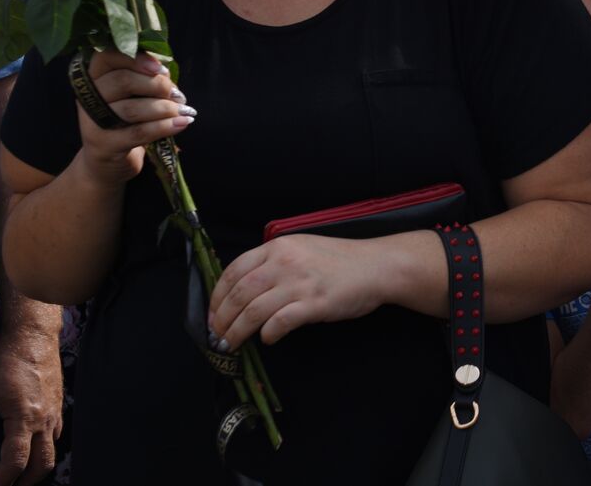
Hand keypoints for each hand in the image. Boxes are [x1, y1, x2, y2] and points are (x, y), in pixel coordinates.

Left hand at [0, 330, 62, 485]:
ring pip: (52, 451)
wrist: (34, 337)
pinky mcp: (59, 405)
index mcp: (24, 417)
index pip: (15, 461)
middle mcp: (45, 419)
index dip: (2, 482)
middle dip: (26, 483)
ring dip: (37, 467)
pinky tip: (33, 447)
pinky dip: (44, 448)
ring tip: (21, 475)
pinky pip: (56, 435)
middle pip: (42, 464)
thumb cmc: (8, 360)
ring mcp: (55, 412)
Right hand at [75, 51, 190, 187]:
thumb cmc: (126, 121)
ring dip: (164, 108)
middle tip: (177, 94)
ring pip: (132, 109)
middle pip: (122, 81)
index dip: (136, 58)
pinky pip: (139, 132)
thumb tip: (166, 70)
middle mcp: (88, 97)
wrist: (108, 163)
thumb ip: (146, 78)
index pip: (107, 56)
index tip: (161, 68)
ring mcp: (93, 123)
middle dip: (157, 85)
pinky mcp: (105, 145)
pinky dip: (164, 127)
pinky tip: (182, 123)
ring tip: (183, 111)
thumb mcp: (133, 95)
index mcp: (94, 78)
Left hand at [207, 235, 391, 349]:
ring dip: (237, 332)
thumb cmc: (341, 260)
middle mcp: (285, 261)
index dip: (217, 296)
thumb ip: (275, 262)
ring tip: (231, 345)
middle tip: (217, 335)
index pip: (234, 270)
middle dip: (222, 319)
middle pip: (239, 293)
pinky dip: (268, 334)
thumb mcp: (303, 248)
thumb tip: (246, 290)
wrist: (377, 266)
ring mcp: (299, 283)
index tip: (213, 314)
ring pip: (253, 311)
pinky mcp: (314, 303)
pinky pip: (280, 322)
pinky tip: (267, 340)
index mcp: (278, 246)